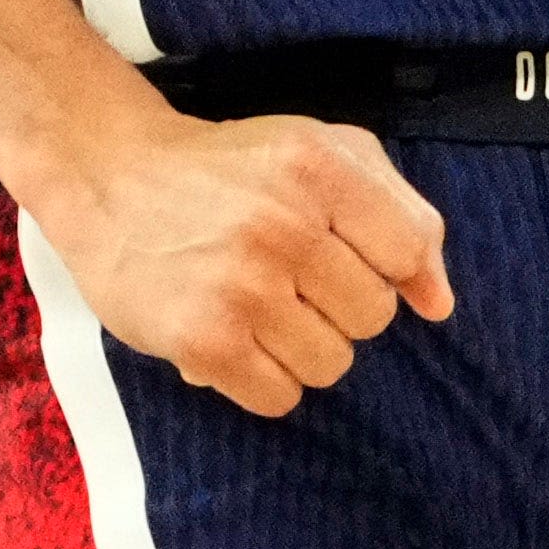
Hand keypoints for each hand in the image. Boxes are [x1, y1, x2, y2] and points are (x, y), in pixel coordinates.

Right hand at [33, 107, 451, 419]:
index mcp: (317, 166)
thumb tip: (438, 302)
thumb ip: (399, 212)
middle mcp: (283, 224)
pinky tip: (237, 339)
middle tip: (290, 278)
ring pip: (332, 364)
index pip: (408, 252)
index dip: (383, 264)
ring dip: (304, 347)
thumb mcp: (321, 151)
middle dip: (341, 306)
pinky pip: (280, 397)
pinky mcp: (203, 341)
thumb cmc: (228, 167)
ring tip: (261, 308)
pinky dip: (265, 380)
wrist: (109, 176)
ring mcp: (241, 286)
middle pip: (374, 316)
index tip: (340, 251)